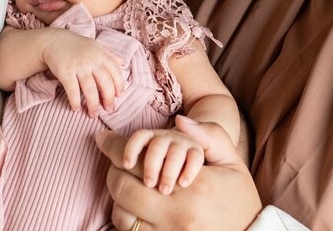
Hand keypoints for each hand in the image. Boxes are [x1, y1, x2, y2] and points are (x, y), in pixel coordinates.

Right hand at [43, 28, 123, 116]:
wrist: (55, 40)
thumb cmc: (77, 46)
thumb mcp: (95, 47)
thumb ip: (109, 54)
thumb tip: (122, 62)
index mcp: (100, 54)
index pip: (115, 71)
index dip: (119, 84)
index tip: (119, 96)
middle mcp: (91, 60)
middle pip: (105, 82)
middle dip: (108, 98)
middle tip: (108, 108)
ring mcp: (78, 66)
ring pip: (90, 88)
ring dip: (93, 104)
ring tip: (93, 114)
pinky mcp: (65, 71)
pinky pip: (72, 90)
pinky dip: (75, 101)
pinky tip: (76, 108)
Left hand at [96, 115, 261, 230]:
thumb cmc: (239, 199)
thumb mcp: (231, 162)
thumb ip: (208, 136)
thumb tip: (180, 120)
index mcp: (191, 190)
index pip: (136, 164)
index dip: (114, 148)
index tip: (101, 138)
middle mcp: (175, 218)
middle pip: (122, 189)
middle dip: (115, 172)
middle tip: (119, 163)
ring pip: (122, 216)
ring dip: (120, 198)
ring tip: (130, 186)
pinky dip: (128, 220)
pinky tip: (137, 209)